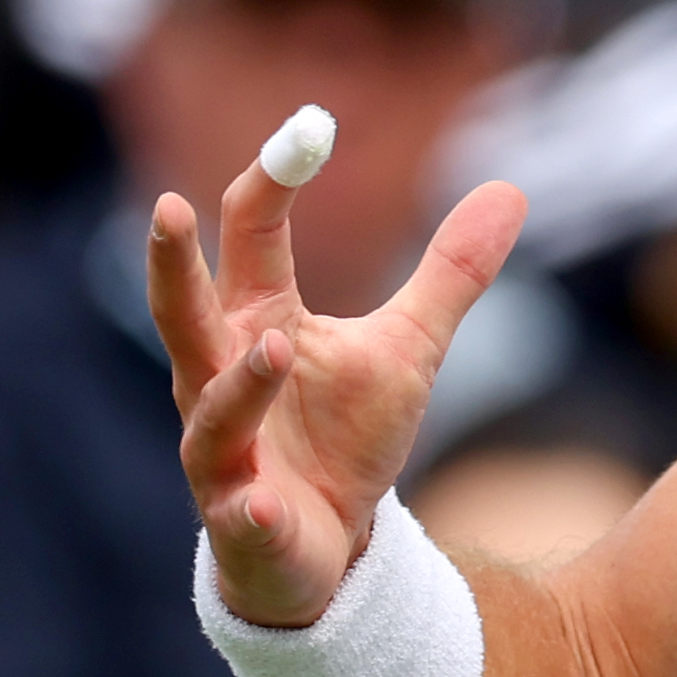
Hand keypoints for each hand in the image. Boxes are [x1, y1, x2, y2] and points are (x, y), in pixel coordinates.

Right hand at [149, 150, 528, 629]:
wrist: (329, 550)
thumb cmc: (347, 437)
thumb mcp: (410, 347)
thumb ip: (451, 274)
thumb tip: (511, 190)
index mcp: (258, 324)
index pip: (251, 241)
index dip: (273, 184)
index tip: (308, 127)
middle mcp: (219, 380)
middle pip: (183, 315)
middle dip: (171, 266)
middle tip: (166, 209)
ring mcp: (222, 454)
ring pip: (212, 413)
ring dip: (239, 384)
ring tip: (273, 349)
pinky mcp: (242, 521)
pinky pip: (240, 510)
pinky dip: (250, 504)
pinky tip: (264, 498)